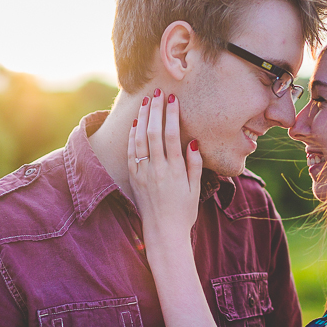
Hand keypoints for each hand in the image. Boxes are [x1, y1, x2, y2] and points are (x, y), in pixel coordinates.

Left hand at [127, 90, 202, 243]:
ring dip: (142, 118)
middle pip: (154, 133)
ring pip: (140, 139)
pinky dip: (132, 136)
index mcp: (175, 171)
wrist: (163, 233)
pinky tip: (135, 124)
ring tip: (146, 102)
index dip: (171, 115)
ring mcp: (143, 173)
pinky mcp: (134, 178)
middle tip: (159, 93)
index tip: (173, 100)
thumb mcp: (195, 189)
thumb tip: (194, 141)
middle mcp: (157, 170)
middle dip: (156, 110)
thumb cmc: (184, 212)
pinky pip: (131, 153)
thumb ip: (195, 164)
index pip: (171, 136)